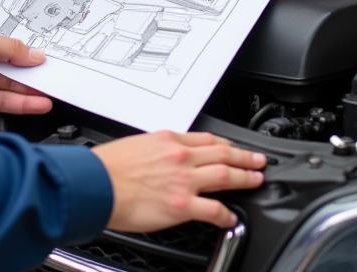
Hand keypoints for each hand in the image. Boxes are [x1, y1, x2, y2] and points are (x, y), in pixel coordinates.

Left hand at [0, 20, 52, 115]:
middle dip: (34, 74)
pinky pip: (2, 102)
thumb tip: (35, 54)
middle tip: (56, 79)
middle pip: (14, 69)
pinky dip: (21, 104)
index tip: (50, 61)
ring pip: (11, 87)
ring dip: (31, 91)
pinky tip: (37, 103)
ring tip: (52, 94)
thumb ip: (11, 50)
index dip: (30, 55)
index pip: (13, 48)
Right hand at [94, 131, 265, 231]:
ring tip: (255, 180)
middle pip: (222, 153)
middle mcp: (180, 156)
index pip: (206, 139)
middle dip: (245, 157)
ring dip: (244, 178)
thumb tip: (167, 156)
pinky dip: (226, 214)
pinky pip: (214, 209)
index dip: (225, 143)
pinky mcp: (182, 205)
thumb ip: (158, 149)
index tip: (233, 147)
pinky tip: (231, 217)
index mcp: (169, 139)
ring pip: (225, 175)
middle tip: (259, 161)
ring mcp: (184, 180)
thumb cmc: (109, 167)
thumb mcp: (137, 144)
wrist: (97, 184)